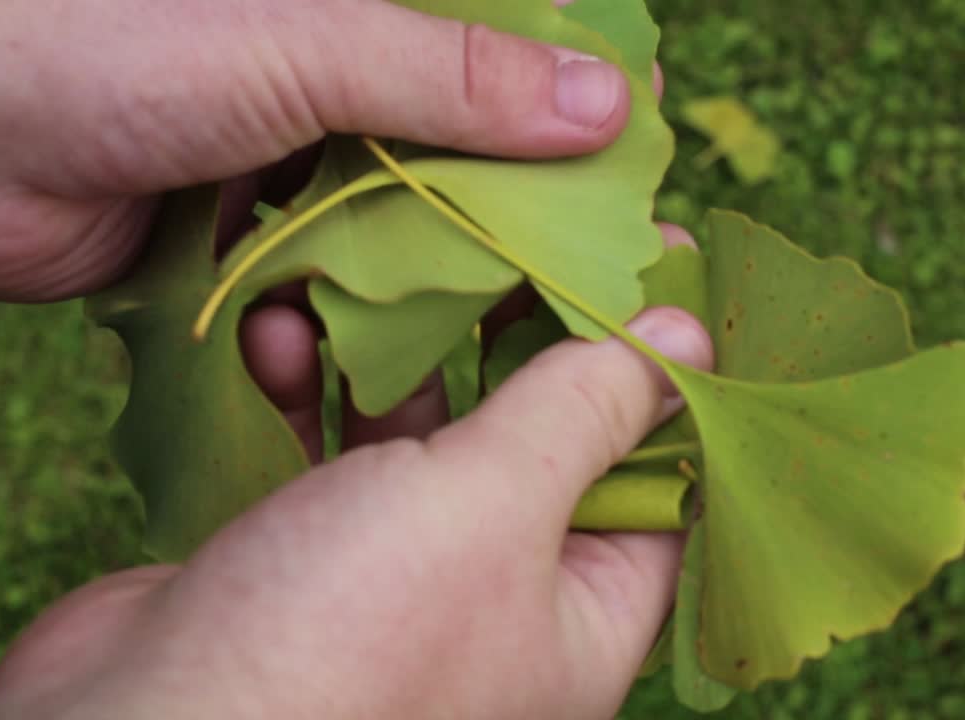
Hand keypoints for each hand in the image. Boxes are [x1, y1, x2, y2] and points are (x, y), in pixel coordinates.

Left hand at [0, 0, 633, 300]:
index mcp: (363, 20)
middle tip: (546, 319)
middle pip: (454, 174)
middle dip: (489, 250)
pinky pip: (300, 301)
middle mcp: (331, 89)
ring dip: (388, 313)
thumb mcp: (301, 45)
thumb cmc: (110, 42)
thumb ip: (451, 78)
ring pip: (381, 253)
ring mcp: (279, 170)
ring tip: (398, 367)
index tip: (625, 196)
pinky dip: (296, 333)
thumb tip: (604, 106)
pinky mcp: (225, 246)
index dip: (569, 127)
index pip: (502, 66)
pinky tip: (268, 343)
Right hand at [0, 307, 713, 718]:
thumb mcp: (493, 504)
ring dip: (395, 351)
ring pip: (427, 434)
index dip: (657, 370)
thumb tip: (685, 342)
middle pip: (540, 439)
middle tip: (515, 229)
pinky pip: (334, 450)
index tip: (644, 261)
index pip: (658, 475)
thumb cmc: (345, 638)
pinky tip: (280, 330)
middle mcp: (500, 601)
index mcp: (581, 616)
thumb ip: (583, 411)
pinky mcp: (304, 552)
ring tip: (369, 269)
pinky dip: (312, 386)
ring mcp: (398, 576)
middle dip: (516, 335)